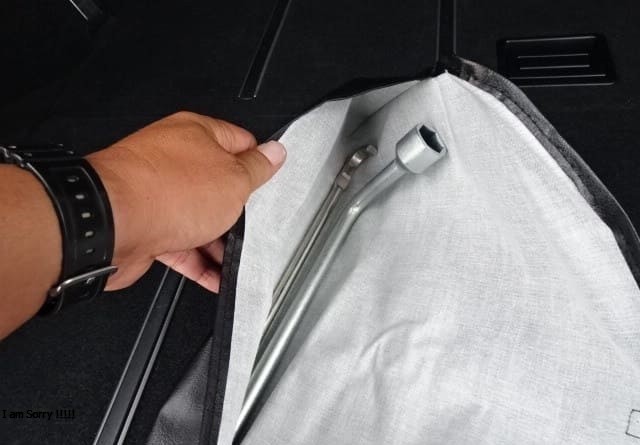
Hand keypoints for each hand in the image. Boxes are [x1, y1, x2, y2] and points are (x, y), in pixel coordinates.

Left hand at [87, 111, 285, 292]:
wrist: (111, 225)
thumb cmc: (164, 192)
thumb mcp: (232, 179)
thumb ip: (256, 168)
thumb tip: (274, 153)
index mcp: (195, 134)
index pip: (239, 142)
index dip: (259, 163)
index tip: (272, 181)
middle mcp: (173, 159)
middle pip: (218, 184)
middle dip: (239, 208)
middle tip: (258, 222)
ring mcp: (157, 193)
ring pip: (199, 217)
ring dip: (220, 241)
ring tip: (240, 257)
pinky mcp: (147, 225)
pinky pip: (181, 244)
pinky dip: (200, 262)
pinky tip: (217, 276)